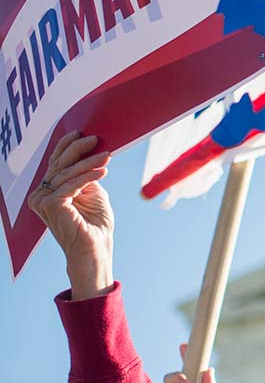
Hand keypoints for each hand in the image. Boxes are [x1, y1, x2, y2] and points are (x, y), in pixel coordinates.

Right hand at [27, 131, 115, 298]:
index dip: (66, 146)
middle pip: (59, 165)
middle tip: (96, 139)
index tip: (81, 133)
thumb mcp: (93, 193)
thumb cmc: (96, 225)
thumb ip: (87, 176)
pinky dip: (89, 176)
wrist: (96, 249)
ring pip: (67, 173)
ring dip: (89, 163)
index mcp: (47, 191)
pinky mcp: (51, 205)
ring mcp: (42, 201)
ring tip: (106, 156)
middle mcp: (40, 195)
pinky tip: (103, 171)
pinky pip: (72, 185)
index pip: (55, 163)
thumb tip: (91, 154)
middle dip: (78, 149)